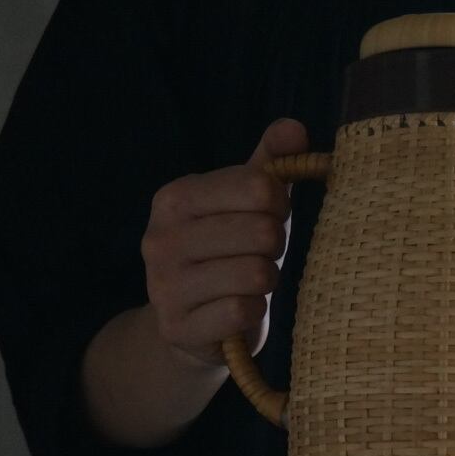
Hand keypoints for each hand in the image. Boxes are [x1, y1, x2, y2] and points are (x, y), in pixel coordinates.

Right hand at [140, 118, 306, 367]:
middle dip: (276, 246)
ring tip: (251, 282)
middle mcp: (160, 238)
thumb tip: (294, 129)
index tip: (273, 216)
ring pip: (256, 274)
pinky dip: (254, 311)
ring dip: (267, 280)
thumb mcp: (246, 204)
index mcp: (175, 198)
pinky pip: (242, 311)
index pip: (259, 186)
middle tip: (261, 255)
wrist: (194, 325)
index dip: (280, 203)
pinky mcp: (177, 326)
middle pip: (262, 232)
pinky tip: (240, 309)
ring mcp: (163, 285)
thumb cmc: (230, 253)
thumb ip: (269, 163)